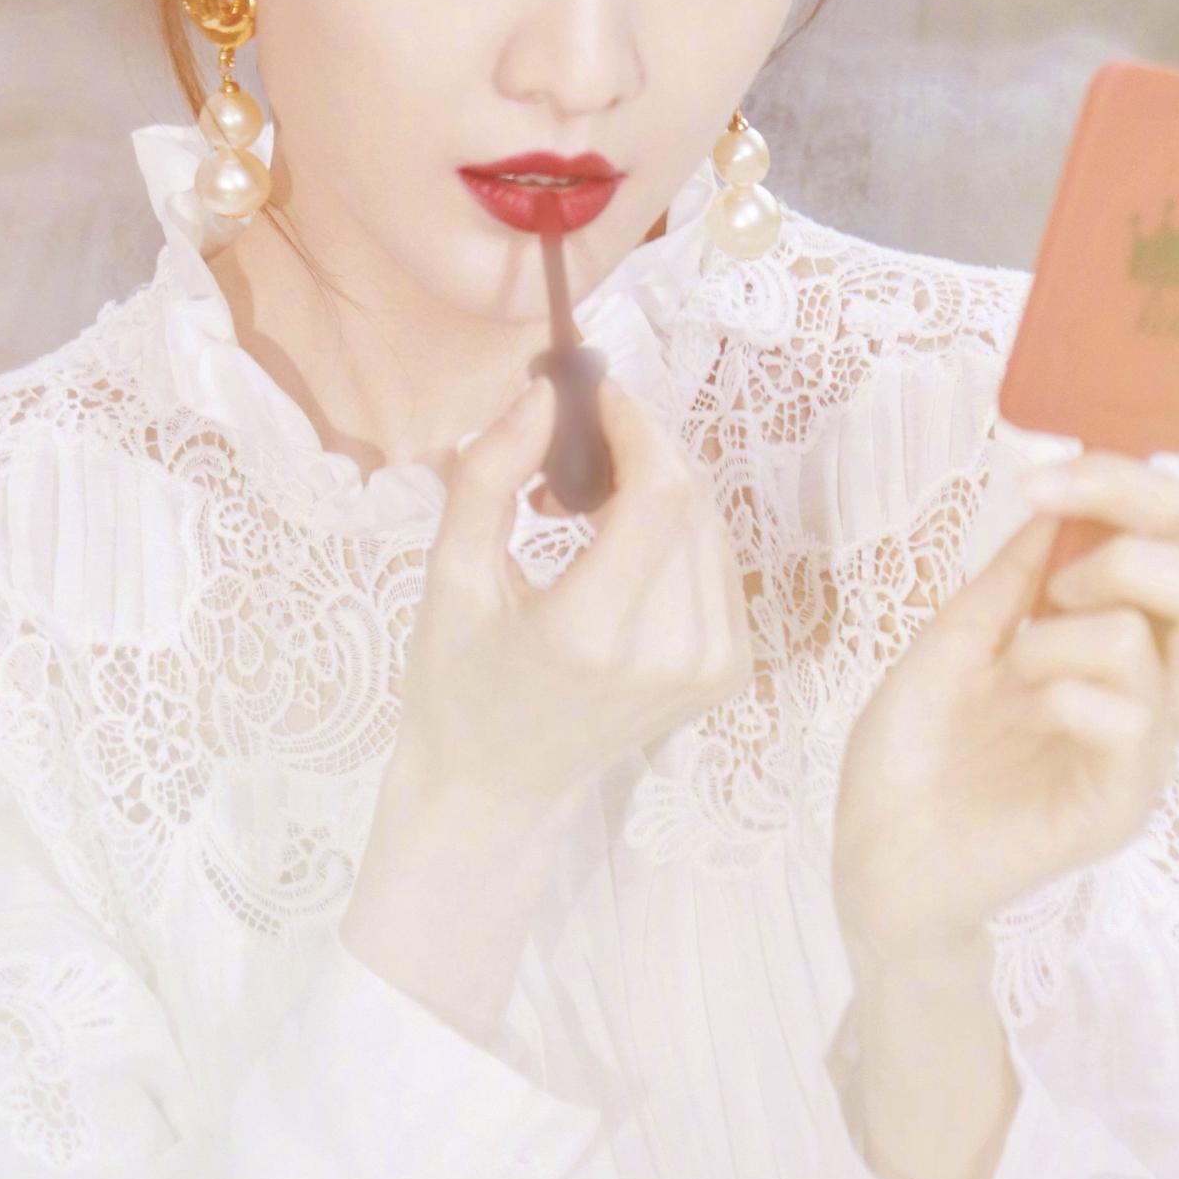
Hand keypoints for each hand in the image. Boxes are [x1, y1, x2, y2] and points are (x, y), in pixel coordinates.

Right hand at [387, 369, 752, 831]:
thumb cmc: (459, 681)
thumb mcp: (450, 575)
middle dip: (639, 450)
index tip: (593, 396)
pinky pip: (717, 564)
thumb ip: (490, 475)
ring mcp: (709, 669)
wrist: (498, 786)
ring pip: (709, 525)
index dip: (635, 424)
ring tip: (582, 509)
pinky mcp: (728, 673)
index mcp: (592, 634)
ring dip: (655, 490)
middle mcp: (668, 655)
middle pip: (689, 501)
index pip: (658, 493)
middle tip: (572, 453)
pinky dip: (675, 535)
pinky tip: (619, 550)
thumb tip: (546, 392)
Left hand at [832, 450, 1178, 960]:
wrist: (873, 855)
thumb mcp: (953, 640)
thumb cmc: (910, 755)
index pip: (1178, 551)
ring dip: (1061, 633)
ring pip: (1150, 639)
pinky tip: (1024, 714)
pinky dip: (1063, 690)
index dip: (1129, 491)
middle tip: (1049, 593)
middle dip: (1124, 550)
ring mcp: (1139, 750)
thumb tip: (1067, 505)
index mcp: (1115, 645)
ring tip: (1013, 671)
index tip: (1044, 479)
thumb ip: (1016, 578)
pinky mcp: (1120, 802)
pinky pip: (1128, 714)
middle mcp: (1145, 692)